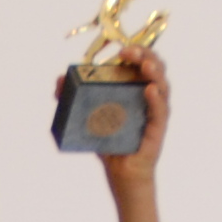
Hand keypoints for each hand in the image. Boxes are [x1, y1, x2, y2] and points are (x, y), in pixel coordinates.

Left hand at [71, 45, 171, 189]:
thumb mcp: (88, 117)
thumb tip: (59, 81)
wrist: (119, 172)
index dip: (137, 50)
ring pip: (162, 85)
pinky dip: (156, 99)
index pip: (142, 61)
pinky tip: (149, 90)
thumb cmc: (109, 142)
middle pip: (155, 67)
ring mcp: (155, 111)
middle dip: (145, 55)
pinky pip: (161, 110)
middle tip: (130, 53)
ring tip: (145, 65)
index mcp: (135, 87)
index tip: (122, 49)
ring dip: (154, 72)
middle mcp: (149, 95)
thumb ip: (73, 99)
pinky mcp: (157, 128)